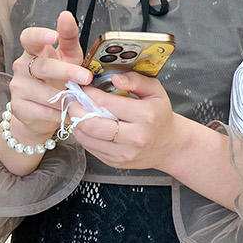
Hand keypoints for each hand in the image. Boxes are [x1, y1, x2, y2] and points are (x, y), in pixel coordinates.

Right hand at [7, 11, 94, 147]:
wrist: (43, 114)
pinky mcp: (18, 108)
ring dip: (66, 98)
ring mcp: (18, 87)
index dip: (40, 35)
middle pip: (43, 67)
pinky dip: (59, 113)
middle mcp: (21, 67)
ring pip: (44, 93)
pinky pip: (43, 111)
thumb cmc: (58, 80)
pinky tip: (67, 113)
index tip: (54, 36)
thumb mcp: (68, 58)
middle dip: (66, 72)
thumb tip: (65, 16)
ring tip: (80, 101)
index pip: (29, 37)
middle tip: (86, 77)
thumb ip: (68, 38)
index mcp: (33, 51)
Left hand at [72, 71, 190, 170]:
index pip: (106, 103)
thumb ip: (136, 80)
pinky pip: (90, 148)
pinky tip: (88, 125)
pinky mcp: (115, 162)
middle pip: (91, 124)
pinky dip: (84, 135)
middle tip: (74, 100)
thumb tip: (115, 79)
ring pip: (86, 138)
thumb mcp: (155, 91)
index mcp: (145, 115)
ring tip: (79, 112)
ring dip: (77, 123)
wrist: (169, 145)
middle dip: (76, 109)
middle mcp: (135, 137)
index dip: (89, 93)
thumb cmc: (159, 115)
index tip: (84, 88)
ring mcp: (124, 153)